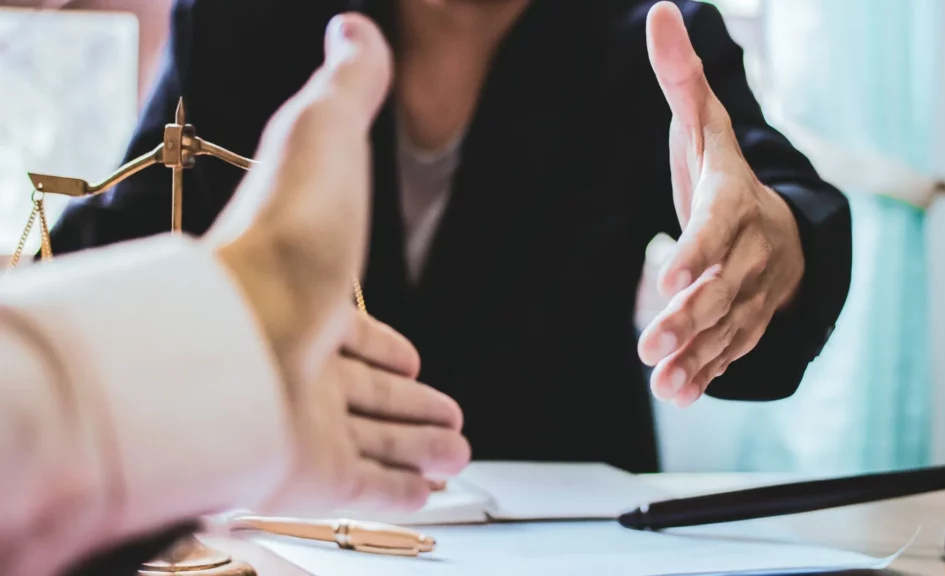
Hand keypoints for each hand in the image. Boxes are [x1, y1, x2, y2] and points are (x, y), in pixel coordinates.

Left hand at [206, 15, 467, 511]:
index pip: (352, 328)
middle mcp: (299, 360)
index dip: (384, 346)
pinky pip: (365, 486)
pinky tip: (432, 488)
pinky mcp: (309, 470)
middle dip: (410, 403)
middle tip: (448, 414)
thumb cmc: (284, 239)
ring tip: (458, 449)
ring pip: (369, 439)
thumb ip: (347, 87)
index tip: (412, 359)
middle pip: (364, 390)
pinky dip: (401, 487)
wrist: (242, 329)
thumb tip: (354, 26)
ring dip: (417, 445)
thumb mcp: (323, 136)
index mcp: (306, 295)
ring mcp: (301, 418)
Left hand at [636, 2, 805, 406]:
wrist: (781, 222)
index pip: (717, 226)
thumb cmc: (727, 173)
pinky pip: (733, 347)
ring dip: (696, 355)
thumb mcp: (704, 126)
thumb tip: (661, 10)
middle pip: (723, 286)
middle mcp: (752, 248)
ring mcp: (755, 289)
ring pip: (728, 326)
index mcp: (735, 200)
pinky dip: (709, 371)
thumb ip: (680, 78)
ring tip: (663, 383)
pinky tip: (679, 392)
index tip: (668, 276)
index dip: (697, 251)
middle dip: (689, 317)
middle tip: (650, 344)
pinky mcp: (751, 320)